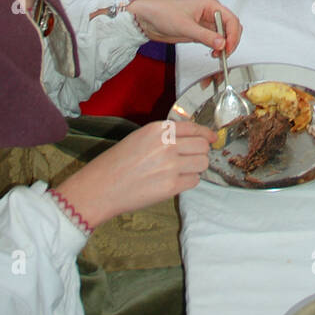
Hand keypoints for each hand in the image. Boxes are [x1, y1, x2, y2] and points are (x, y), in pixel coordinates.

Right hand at [55, 119, 215, 226]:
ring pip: (202, 164)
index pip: (194, 128)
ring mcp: (171, 166)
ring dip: (196, 167)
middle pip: (203, 146)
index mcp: (159, 129)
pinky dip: (188, 181)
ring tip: (182, 171)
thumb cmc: (117, 162)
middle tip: (192, 158)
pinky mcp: (171, 186)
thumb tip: (191, 137)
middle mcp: (168, 144)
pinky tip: (175, 181)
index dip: (206, 134)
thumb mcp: (141, 136)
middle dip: (201, 152)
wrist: (102, 187)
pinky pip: (194, 181)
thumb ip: (165, 134)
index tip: (212, 138)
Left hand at [129, 0, 241, 52]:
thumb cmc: (162, 13)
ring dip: (224, 46)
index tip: (228, 48)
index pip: (231, 20)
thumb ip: (205, 36)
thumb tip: (222, 44)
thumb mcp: (185, 26)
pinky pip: (215, 41)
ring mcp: (205, 24)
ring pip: (224, 35)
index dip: (233, 34)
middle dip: (231, 41)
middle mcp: (210, 13)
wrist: (147, 19)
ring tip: (218, 55)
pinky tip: (213, 53)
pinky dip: (217, 48)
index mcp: (210, 5)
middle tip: (224, 54)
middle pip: (231, 28)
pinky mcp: (200, 33)